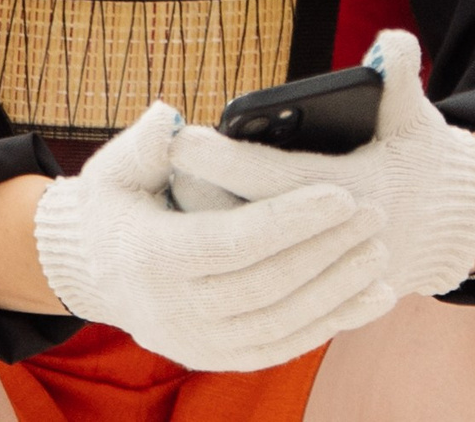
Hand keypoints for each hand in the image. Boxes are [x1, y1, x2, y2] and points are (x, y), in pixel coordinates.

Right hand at [32, 100, 395, 371]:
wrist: (94, 270)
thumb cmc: (114, 205)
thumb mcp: (116, 168)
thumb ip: (146, 144)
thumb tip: (169, 117)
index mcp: (147, 256)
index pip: (232, 242)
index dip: (291, 221)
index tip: (341, 194)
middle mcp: (169, 309)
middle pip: (265, 285)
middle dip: (326, 251)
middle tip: (374, 216)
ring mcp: (193, 341)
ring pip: (281, 323)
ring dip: (338, 291)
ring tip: (380, 253)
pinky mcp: (214, 358)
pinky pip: (281, 346)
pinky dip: (330, 323)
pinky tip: (368, 296)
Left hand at [169, 31, 474, 298]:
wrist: (439, 227)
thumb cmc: (417, 158)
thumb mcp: (413, 116)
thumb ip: (401, 77)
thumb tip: (394, 41)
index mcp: (356, 187)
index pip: (278, 178)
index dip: (228, 159)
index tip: (181, 138)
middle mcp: (331, 235)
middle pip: (252, 218)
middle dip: (202, 192)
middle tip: (158, 164)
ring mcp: (323, 268)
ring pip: (248, 256)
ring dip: (206, 222)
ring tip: (165, 189)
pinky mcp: (314, 287)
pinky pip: (261, 280)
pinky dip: (227, 256)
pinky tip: (193, 225)